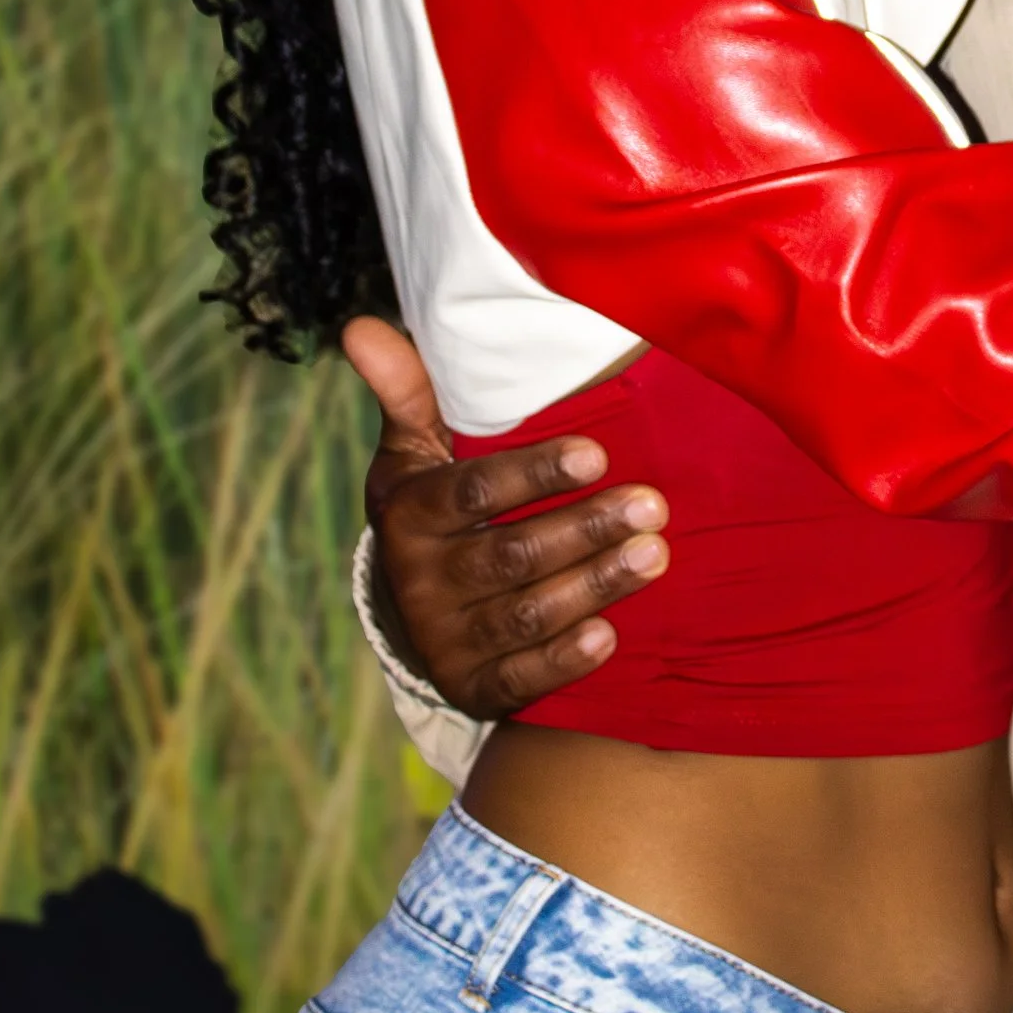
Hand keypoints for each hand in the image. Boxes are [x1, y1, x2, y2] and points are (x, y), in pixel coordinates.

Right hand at [346, 313, 669, 723]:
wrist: (416, 607)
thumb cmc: (437, 503)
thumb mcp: (417, 447)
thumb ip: (405, 389)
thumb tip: (359, 326)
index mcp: (409, 514)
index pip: (473, 493)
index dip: (535, 474)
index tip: (598, 453)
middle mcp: (419, 581)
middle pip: (509, 556)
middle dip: (585, 529)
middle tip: (652, 505)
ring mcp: (445, 640)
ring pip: (525, 613)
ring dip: (594, 585)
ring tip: (654, 555)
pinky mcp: (474, 686)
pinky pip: (521, 678)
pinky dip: (564, 659)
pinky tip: (610, 635)